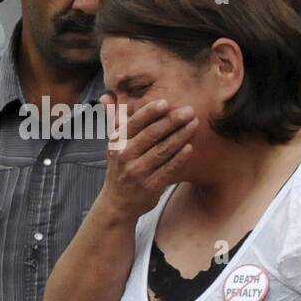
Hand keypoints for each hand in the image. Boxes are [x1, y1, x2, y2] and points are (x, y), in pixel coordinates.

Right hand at [99, 95, 196, 222]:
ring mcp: (138, 172)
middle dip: (172, 121)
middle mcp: (125, 156)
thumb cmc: (119, 168)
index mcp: (117, 143)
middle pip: (152, 134)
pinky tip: (190, 147)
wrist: (118, 204)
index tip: (166, 102)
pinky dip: (179, 158)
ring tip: (194, 124)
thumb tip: (106, 95)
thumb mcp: (114, 145)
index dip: (150, 112)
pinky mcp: (150, 186)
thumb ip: (114, 120)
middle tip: (189, 110)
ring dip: (180, 135)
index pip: (134, 123)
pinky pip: (168, 169)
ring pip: (162, 150)